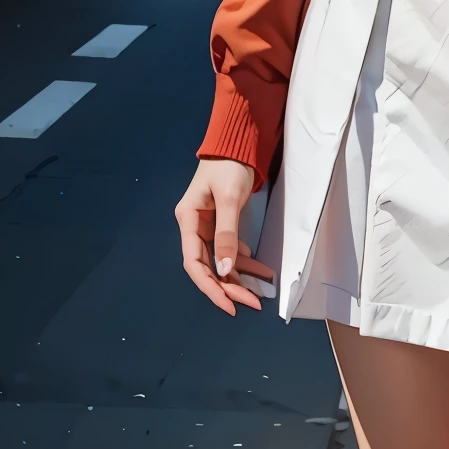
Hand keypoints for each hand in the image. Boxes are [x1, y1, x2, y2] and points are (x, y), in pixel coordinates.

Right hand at [174, 158, 275, 316]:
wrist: (238, 143)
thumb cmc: (229, 166)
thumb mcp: (230, 198)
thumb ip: (227, 234)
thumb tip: (225, 269)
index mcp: (188, 220)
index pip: (194, 263)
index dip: (210, 287)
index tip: (229, 305)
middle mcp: (194, 226)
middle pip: (208, 266)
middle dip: (229, 287)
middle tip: (252, 302)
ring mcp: (207, 226)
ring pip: (221, 261)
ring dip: (238, 278)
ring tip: (260, 293)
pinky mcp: (221, 223)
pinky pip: (231, 249)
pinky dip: (244, 262)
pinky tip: (259, 271)